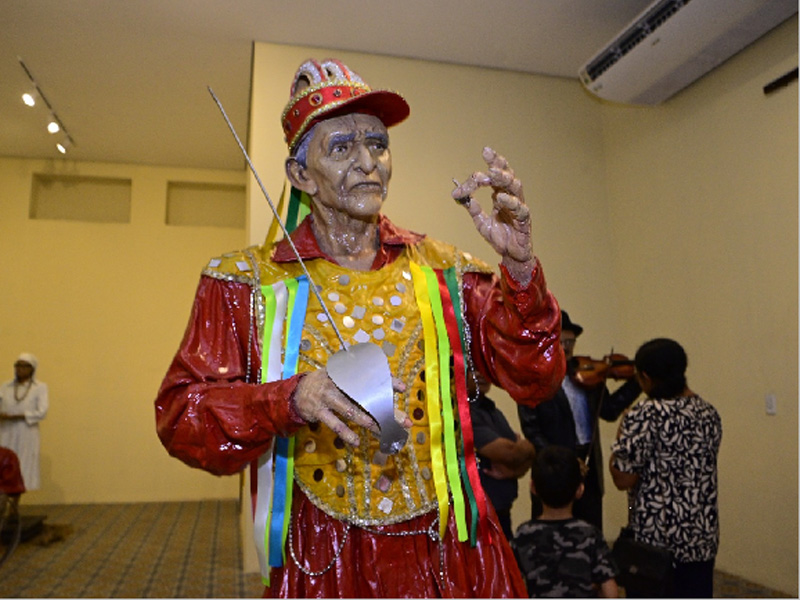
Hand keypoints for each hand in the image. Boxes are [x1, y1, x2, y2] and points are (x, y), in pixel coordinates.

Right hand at [293, 370, 409, 446]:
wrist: (297, 392)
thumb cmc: (327, 385)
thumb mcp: (341, 376)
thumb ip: (361, 379)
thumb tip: (389, 384)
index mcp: (346, 372)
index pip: (370, 374)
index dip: (387, 380)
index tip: (402, 388)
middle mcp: (338, 382)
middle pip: (366, 395)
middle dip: (386, 408)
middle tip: (403, 420)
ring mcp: (328, 396)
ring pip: (351, 410)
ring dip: (368, 422)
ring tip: (382, 431)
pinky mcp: (319, 411)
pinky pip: (335, 424)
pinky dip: (346, 433)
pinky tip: (356, 442)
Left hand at [452, 147, 533, 284]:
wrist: (511, 255)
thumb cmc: (499, 237)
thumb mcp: (481, 221)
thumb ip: (472, 207)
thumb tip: (457, 193)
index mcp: (501, 196)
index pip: (495, 177)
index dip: (483, 172)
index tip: (474, 166)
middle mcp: (512, 198)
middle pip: (507, 175)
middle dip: (498, 163)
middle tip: (487, 153)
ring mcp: (519, 208)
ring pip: (515, 187)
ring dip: (503, 178)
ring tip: (492, 172)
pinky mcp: (524, 221)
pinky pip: (520, 209)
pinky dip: (510, 202)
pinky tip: (500, 197)